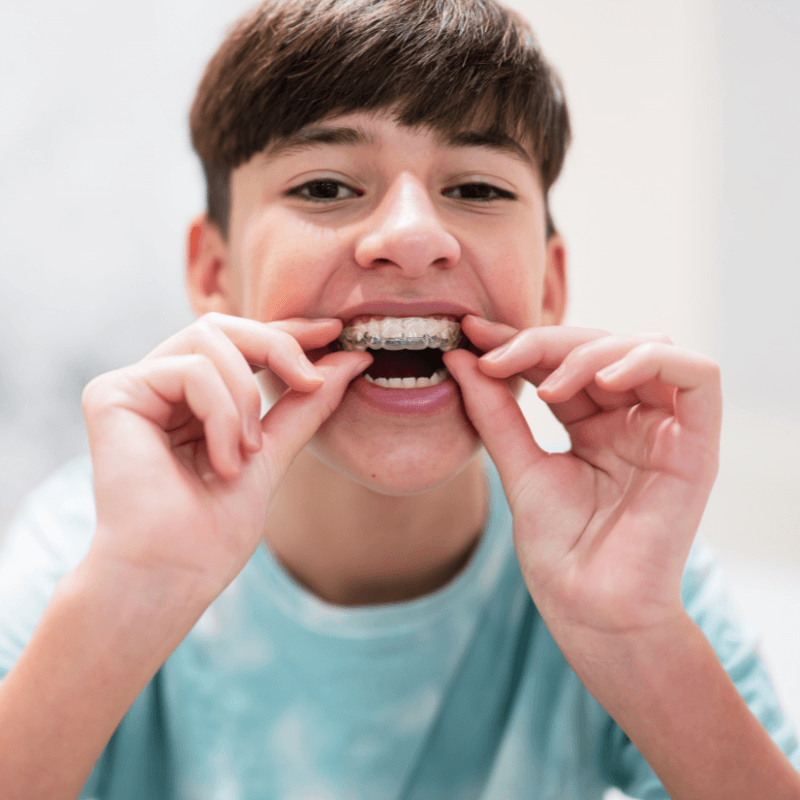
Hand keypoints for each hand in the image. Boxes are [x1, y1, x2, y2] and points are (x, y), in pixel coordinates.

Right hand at [81, 313, 371, 599]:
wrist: (174, 574)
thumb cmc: (214, 531)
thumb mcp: (273, 453)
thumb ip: (305, 404)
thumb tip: (351, 360)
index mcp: (191, 400)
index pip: (240, 344)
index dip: (286, 331)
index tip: (336, 332)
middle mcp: (159, 386)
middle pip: (224, 326)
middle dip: (277, 345)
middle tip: (310, 380)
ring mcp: (134, 387)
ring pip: (210, 339)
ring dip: (246, 398)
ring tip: (247, 455)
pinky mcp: (112, 394)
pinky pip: (190, 370)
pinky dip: (222, 414)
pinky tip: (222, 460)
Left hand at [444, 317, 721, 646]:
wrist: (588, 610)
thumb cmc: (558, 550)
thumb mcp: (518, 467)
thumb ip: (494, 411)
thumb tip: (460, 355)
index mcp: (592, 423)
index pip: (562, 360)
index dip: (519, 340)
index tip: (470, 334)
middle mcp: (630, 419)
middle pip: (600, 345)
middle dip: (544, 342)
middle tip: (495, 356)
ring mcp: (665, 428)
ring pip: (644, 348)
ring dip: (590, 351)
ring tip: (546, 386)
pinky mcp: (697, 444)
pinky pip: (697, 376)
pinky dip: (650, 361)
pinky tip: (601, 382)